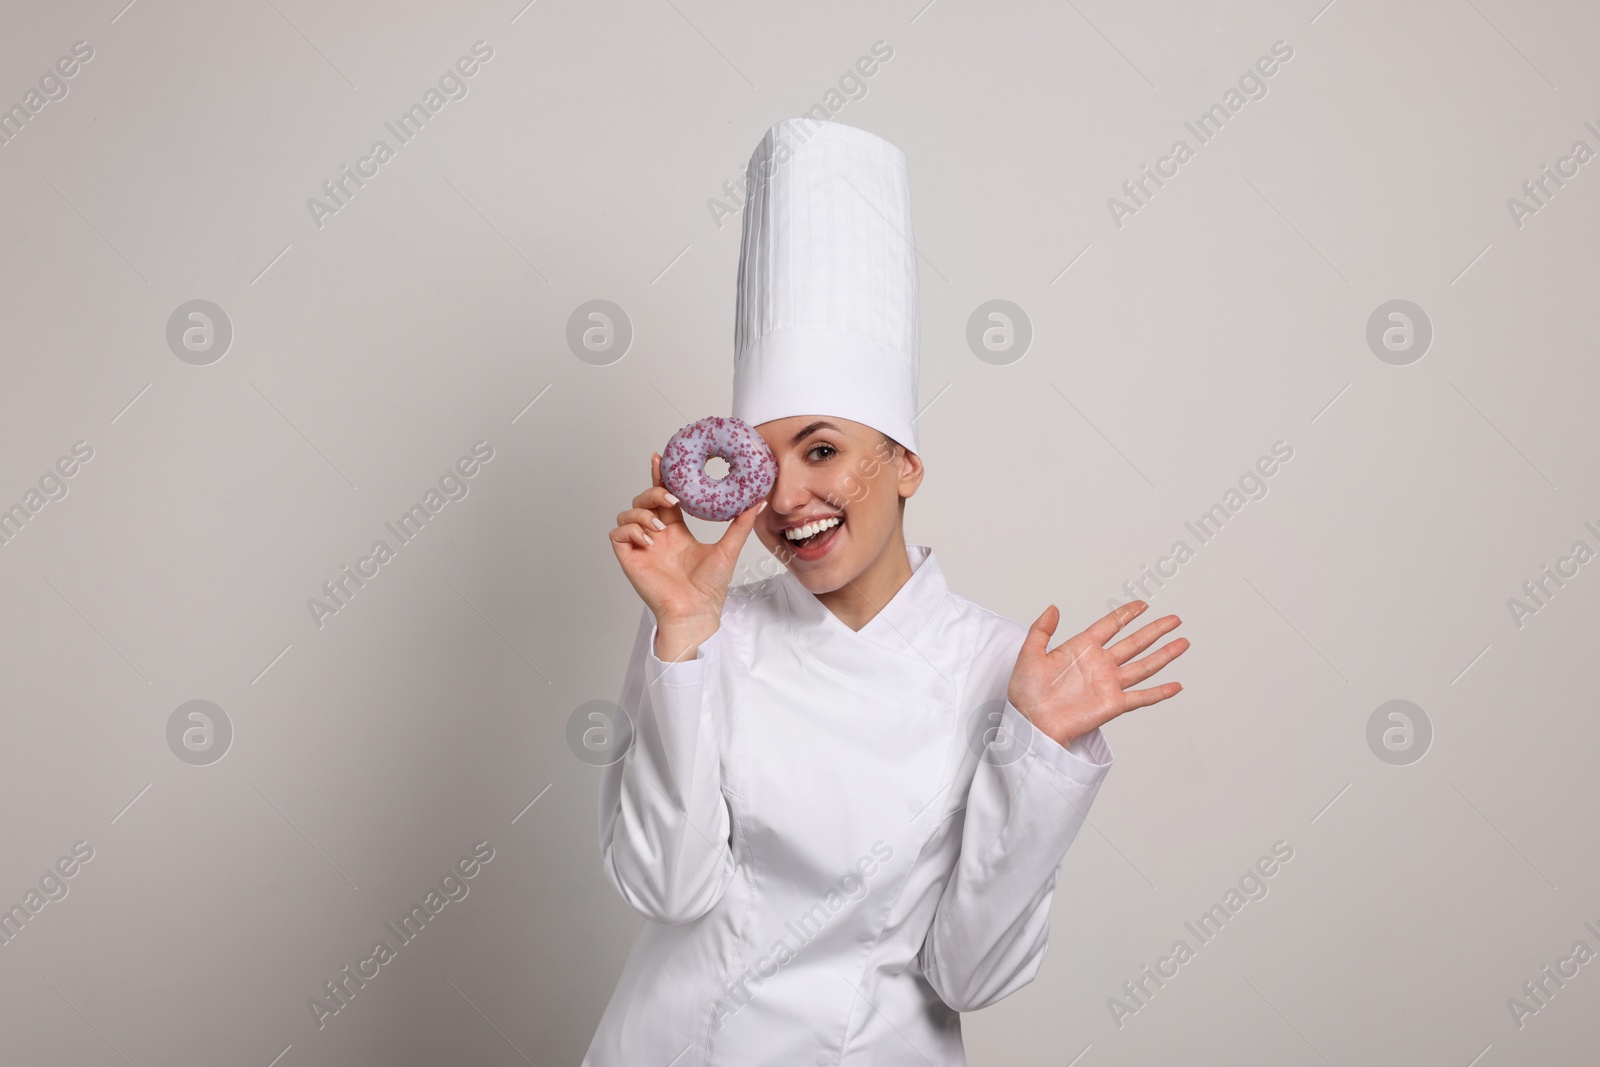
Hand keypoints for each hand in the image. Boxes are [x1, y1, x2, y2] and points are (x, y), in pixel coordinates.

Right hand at [609, 452, 767, 660]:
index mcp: (675, 530)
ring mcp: (642, 546)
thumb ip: (740, 524)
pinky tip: (651, 540)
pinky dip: (633, 530)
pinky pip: (618, 533)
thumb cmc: (710, 587)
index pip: (663, 496)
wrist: (697, 611)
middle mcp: (656, 535)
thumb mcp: (728, 548)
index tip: (660, 457)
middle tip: (671, 499)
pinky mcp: (630, 558)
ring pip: (627, 513)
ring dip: (643, 513)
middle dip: (653, 491)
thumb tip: (759, 501)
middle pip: (643, 500)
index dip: (659, 476)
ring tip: (662, 528)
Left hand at [1006, 601, 1188, 748]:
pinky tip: (1176, 685)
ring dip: (1164, 654)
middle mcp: (1099, 664)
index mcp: (1081, 649)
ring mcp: (1108, 684)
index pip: (1110, 625)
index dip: (1127, 614)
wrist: (1031, 723)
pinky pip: (1141, 697)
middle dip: (1155, 630)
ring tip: (1183, 642)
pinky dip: (1160, 692)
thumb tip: (1053, 607)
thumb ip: (1041, 629)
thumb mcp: (1029, 654)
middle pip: (1134, 642)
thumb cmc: (1026, 693)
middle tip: (1174, 618)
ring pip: (1144, 665)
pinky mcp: (1113, 705)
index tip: (1143, 604)